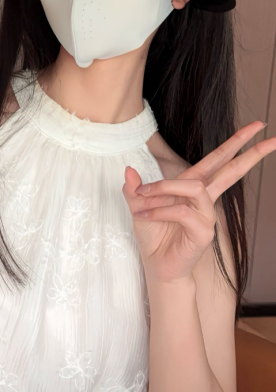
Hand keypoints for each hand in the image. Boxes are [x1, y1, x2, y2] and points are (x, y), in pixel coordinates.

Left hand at [122, 121, 275, 284]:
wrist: (156, 265)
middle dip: (246, 149)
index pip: (217, 160)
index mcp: (193, 187)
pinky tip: (145, 215)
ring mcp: (207, 215)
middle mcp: (204, 199)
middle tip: (262, 127)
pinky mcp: (204, 232)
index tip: (256, 126)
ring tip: (143, 198)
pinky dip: (160, 211)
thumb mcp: (138, 206)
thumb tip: (129, 169)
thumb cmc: (153, 234)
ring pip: (195, 187)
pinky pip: (182, 211)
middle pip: (230, 169)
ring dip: (165, 188)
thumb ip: (135, 188)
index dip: (235, 142)